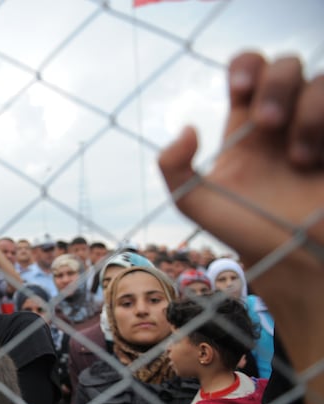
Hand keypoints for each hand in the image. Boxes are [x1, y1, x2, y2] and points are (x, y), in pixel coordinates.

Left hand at [159, 53, 323, 280]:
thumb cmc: (245, 233)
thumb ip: (172, 168)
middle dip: (277, 84)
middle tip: (267, 124)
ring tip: (301, 160)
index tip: (239, 91)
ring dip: (311, 111)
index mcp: (248, 127)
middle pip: (286, 65)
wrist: (291, 261)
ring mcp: (319, 129)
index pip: (249, 70)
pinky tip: (321, 160)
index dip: (246, 66)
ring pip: (323, 81)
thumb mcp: (195, 203)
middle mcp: (286, 120)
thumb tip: (188, 129)